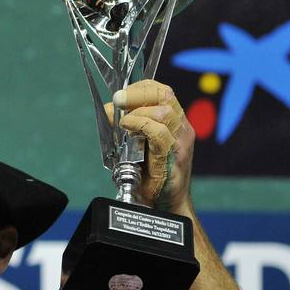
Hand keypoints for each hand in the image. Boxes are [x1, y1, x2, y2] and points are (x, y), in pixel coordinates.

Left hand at [105, 79, 193, 212]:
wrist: (167, 203)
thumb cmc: (150, 175)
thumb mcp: (137, 145)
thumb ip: (127, 126)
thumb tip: (108, 109)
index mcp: (175, 122)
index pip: (163, 91)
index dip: (141, 87)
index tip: (122, 93)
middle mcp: (181, 128)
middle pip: (165, 95)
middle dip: (137, 93)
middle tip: (117, 99)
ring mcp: (181, 141)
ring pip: (164, 111)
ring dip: (137, 111)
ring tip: (123, 121)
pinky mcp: (174, 156)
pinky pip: (159, 133)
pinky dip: (140, 125)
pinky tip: (127, 128)